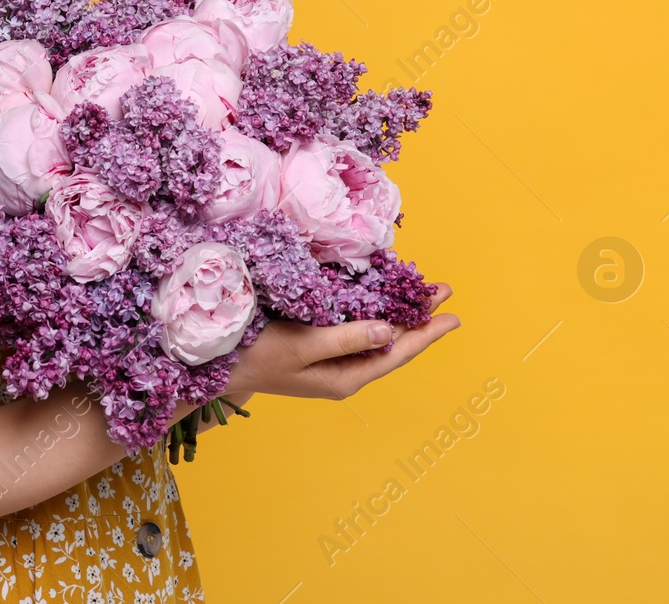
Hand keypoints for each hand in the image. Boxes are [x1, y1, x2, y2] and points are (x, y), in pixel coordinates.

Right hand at [228, 283, 459, 400]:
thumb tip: (388, 329)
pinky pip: (355, 330)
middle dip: (418, 318)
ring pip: (375, 336)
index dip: (426, 333)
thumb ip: (345, 337)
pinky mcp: (317, 348)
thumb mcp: (301, 346)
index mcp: (345, 378)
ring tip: (418, 293)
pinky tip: (377, 299)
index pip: (397, 353)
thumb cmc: (254, 356)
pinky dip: (372, 312)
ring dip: (397, 313)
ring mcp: (330, 362)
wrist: (217, 366)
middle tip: (441, 290)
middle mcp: (344, 372)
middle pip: (392, 344)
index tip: (452, 314)